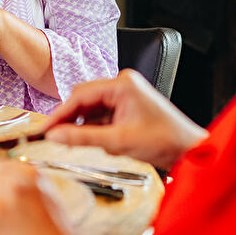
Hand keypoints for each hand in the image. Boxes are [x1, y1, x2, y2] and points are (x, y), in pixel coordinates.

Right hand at [43, 69, 207, 169]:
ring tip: (77, 142)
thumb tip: (56, 136)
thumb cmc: (164, 140)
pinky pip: (103, 114)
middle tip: (54, 136)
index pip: (81, 94)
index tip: (46, 127)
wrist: (190, 150)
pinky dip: (96, 127)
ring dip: (85, 125)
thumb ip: (82, 137)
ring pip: (93, 108)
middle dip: (71, 119)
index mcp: (122, 84)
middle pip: (85, 99)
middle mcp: (123, 84)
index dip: (61, 112)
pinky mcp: (128, 105)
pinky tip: (95, 140)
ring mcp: (126, 94)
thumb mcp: (118, 141)